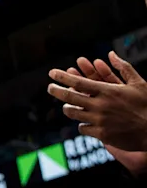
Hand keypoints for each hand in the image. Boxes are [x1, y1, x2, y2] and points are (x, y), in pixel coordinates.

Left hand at [63, 59, 146, 175]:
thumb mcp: (139, 84)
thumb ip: (124, 68)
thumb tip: (111, 54)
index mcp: (107, 91)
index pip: (78, 82)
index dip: (62, 76)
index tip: (52, 73)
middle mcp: (100, 105)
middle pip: (69, 97)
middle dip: (56, 91)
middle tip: (50, 88)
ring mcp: (99, 120)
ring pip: (73, 113)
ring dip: (68, 109)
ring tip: (67, 106)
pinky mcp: (102, 134)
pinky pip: (82, 128)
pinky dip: (82, 124)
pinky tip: (84, 122)